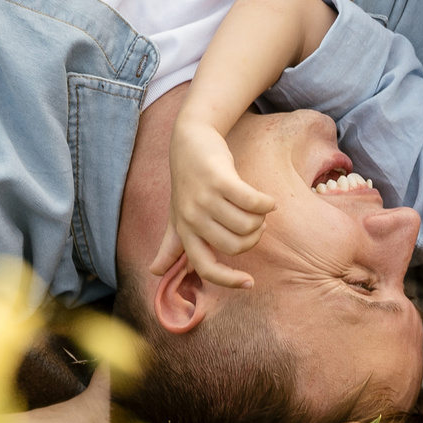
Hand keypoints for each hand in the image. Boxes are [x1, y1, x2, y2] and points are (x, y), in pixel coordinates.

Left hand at [154, 120, 274, 289]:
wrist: (190, 140)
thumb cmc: (187, 181)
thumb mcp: (176, 214)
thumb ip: (170, 245)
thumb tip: (154, 272)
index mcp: (184, 231)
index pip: (205, 267)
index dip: (228, 280)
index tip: (250, 282)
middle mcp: (192, 218)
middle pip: (236, 245)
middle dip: (253, 238)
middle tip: (255, 224)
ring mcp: (205, 198)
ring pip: (247, 225)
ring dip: (261, 219)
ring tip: (257, 208)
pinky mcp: (220, 180)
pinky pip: (253, 203)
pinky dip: (266, 204)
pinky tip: (268, 201)